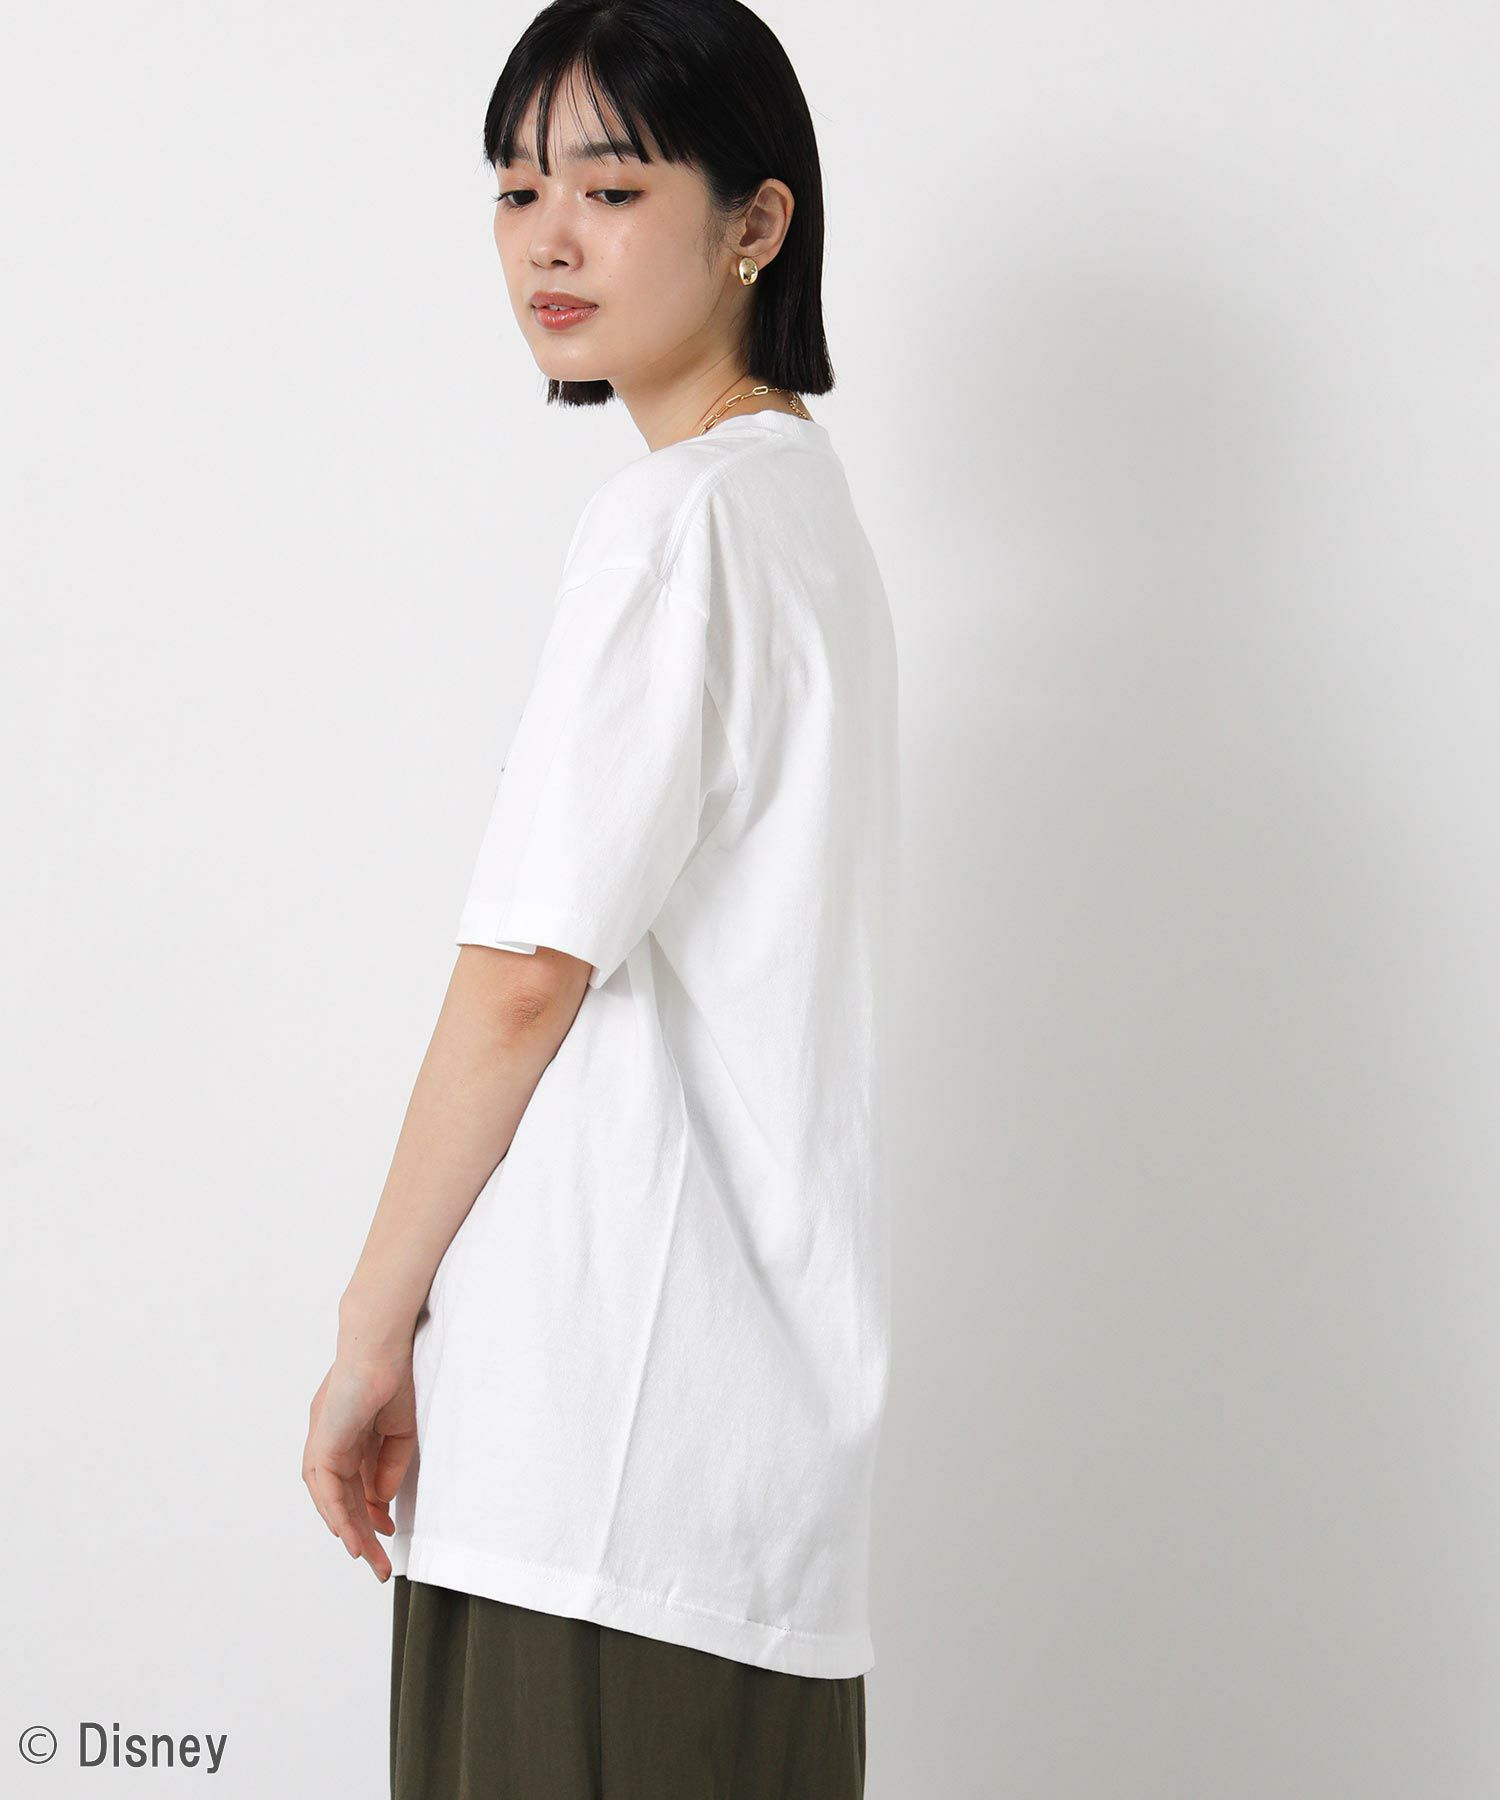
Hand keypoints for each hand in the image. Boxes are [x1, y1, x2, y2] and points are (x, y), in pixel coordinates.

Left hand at [302, 1351, 415, 1580]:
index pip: (356, 1484)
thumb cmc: (396, 1377)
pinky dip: (338, 1514)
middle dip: (362, 1533)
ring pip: (331, 1499)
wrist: (383, 1347)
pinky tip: (351, 1535)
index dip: (372, 1511)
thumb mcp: (400, 1433)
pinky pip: (327, 1488)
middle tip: (378, 1564)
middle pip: (343, 1498)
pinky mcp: (322, 1443)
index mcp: (349, 1435)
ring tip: (367, 1557)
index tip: (389, 1529)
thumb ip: (390, 1467)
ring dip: (349, 1530)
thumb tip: (382, 1501)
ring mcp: (323, 1442)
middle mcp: (330, 1441)